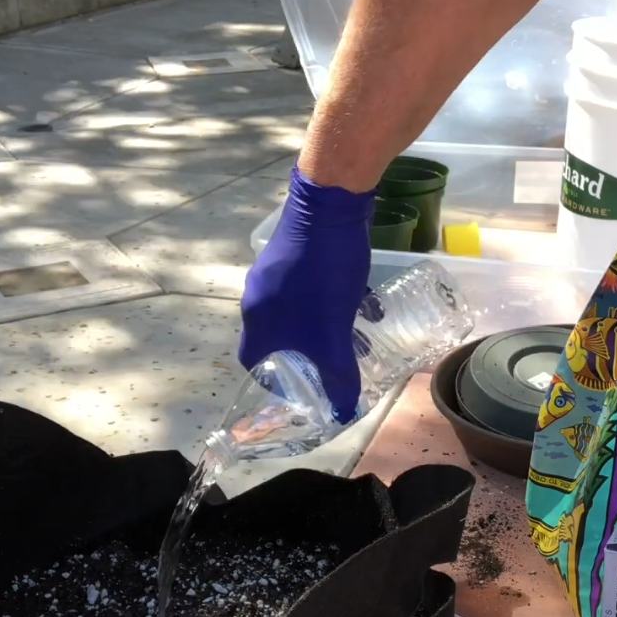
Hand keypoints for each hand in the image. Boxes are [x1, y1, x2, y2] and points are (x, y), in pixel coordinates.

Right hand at [240, 167, 374, 422]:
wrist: (330, 204)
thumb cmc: (324, 274)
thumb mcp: (334, 333)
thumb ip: (339, 375)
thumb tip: (344, 411)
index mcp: (257, 319)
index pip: (253, 362)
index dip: (274, 381)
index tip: (300, 390)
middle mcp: (257, 295)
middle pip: (278, 337)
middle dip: (308, 355)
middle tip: (333, 366)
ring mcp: (274, 269)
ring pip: (298, 312)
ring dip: (323, 327)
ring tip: (355, 336)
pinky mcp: (293, 249)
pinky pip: (310, 287)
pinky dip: (331, 300)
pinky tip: (363, 300)